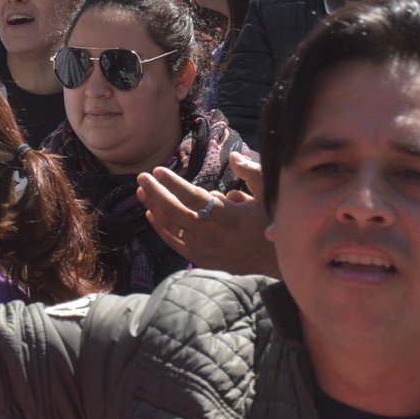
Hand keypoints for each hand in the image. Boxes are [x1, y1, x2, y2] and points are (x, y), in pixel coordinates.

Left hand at [138, 161, 277, 277]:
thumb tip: (234, 156)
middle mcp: (213, 235)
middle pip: (175, 211)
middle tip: (142, 176)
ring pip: (172, 227)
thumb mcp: (270, 193)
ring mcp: (206, 250)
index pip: (192, 197)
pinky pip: (175, 243)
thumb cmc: (273, 222)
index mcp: (229, 216)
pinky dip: (161, 229)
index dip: (173, 183)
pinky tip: (151, 214)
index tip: (158, 170)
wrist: (277, 261)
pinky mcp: (203, 259)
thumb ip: (251, 173)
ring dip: (154, 207)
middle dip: (156, 192)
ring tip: (142, 191)